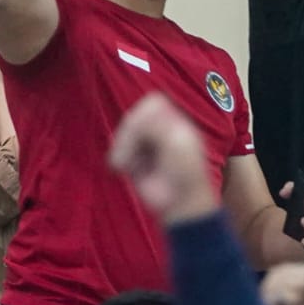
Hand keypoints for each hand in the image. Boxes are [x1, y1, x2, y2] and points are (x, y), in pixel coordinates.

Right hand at [108, 93, 217, 224]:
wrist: (179, 201)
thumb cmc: (185, 171)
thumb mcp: (176, 142)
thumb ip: (156, 124)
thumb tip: (134, 117)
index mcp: (176, 123)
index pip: (152, 103)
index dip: (143, 113)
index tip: (143, 128)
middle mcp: (160, 131)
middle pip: (133, 117)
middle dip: (129, 134)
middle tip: (128, 152)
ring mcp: (146, 145)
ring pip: (123, 134)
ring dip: (122, 147)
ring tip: (123, 164)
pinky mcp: (134, 160)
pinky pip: (118, 151)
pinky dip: (119, 159)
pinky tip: (122, 169)